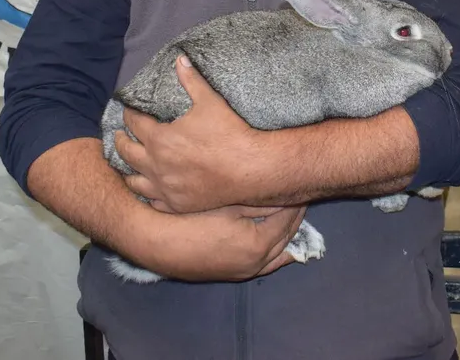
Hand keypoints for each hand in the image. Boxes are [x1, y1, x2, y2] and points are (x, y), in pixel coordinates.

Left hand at [116, 55, 264, 212]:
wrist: (250, 169)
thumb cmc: (229, 134)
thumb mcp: (209, 101)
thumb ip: (191, 80)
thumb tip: (180, 58)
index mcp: (159, 138)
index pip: (134, 123)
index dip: (129, 114)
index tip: (128, 110)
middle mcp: (156, 165)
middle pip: (126, 152)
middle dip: (121, 141)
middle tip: (119, 136)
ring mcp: (165, 187)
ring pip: (134, 181)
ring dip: (128, 170)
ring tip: (127, 165)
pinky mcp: (177, 204)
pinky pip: (153, 201)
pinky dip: (148, 193)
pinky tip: (149, 189)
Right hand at [129, 202, 305, 281]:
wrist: (158, 244)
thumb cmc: (191, 220)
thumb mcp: (228, 205)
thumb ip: (259, 201)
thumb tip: (285, 193)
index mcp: (258, 246)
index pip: (287, 220)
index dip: (294, 202)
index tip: (299, 186)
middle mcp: (255, 265)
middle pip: (286, 239)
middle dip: (294, 219)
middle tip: (300, 198)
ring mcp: (243, 272)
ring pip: (276, 256)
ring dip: (285, 237)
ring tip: (291, 217)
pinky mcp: (231, 274)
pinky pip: (263, 263)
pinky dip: (272, 250)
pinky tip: (272, 238)